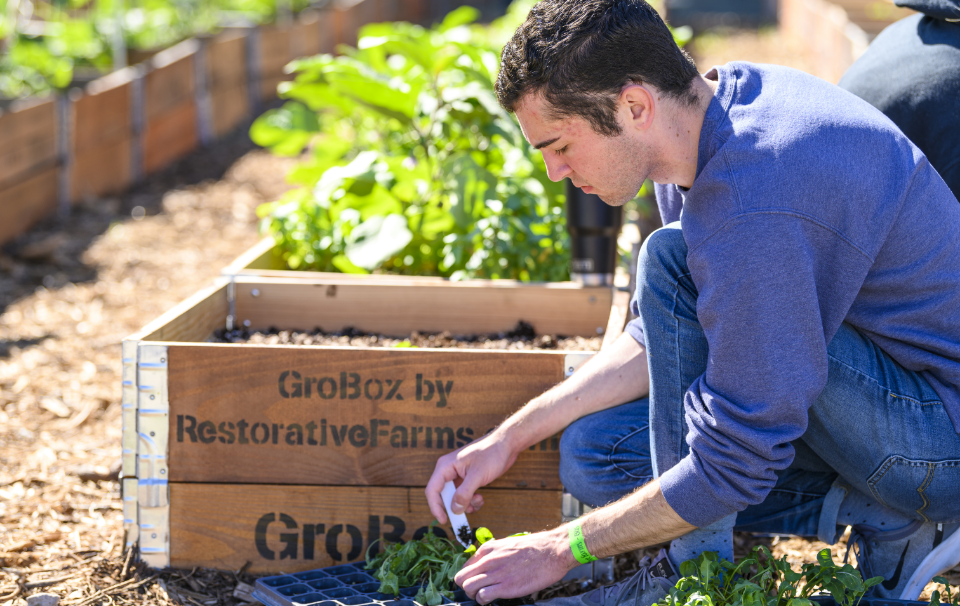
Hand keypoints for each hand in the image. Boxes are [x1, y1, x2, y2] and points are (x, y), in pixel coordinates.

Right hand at [425, 431, 518, 523]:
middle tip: (463, 517)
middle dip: (454, 507)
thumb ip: (464, 493)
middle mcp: (449, 471)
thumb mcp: (477, 475)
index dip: (435, 507)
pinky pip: (464, 495)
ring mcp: (459, 475)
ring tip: (478, 501)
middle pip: (443, 496)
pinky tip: (481, 498)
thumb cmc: (491, 453)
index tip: (444, 520)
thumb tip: (454, 509)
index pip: (432, 490)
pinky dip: (472, 501)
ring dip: (466, 504)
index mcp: (445, 466)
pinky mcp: (468, 479)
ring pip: (455, 498)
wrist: (507, 445)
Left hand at [455, 528, 576, 603]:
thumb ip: (494, 554)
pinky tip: (492, 599)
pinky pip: (482, 596)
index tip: (477, 581)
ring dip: (474, 595)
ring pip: (468, 587)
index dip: (469, 576)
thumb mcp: (507, 544)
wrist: (552, 550)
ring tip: (485, 595)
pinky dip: (483, 601)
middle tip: (478, 590)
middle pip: (461, 578)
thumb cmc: (534, 548)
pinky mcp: (505, 587)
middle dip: (466, 587)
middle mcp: (488, 560)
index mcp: (488, 549)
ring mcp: (496, 573)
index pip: (465, 566)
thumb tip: (486, 564)